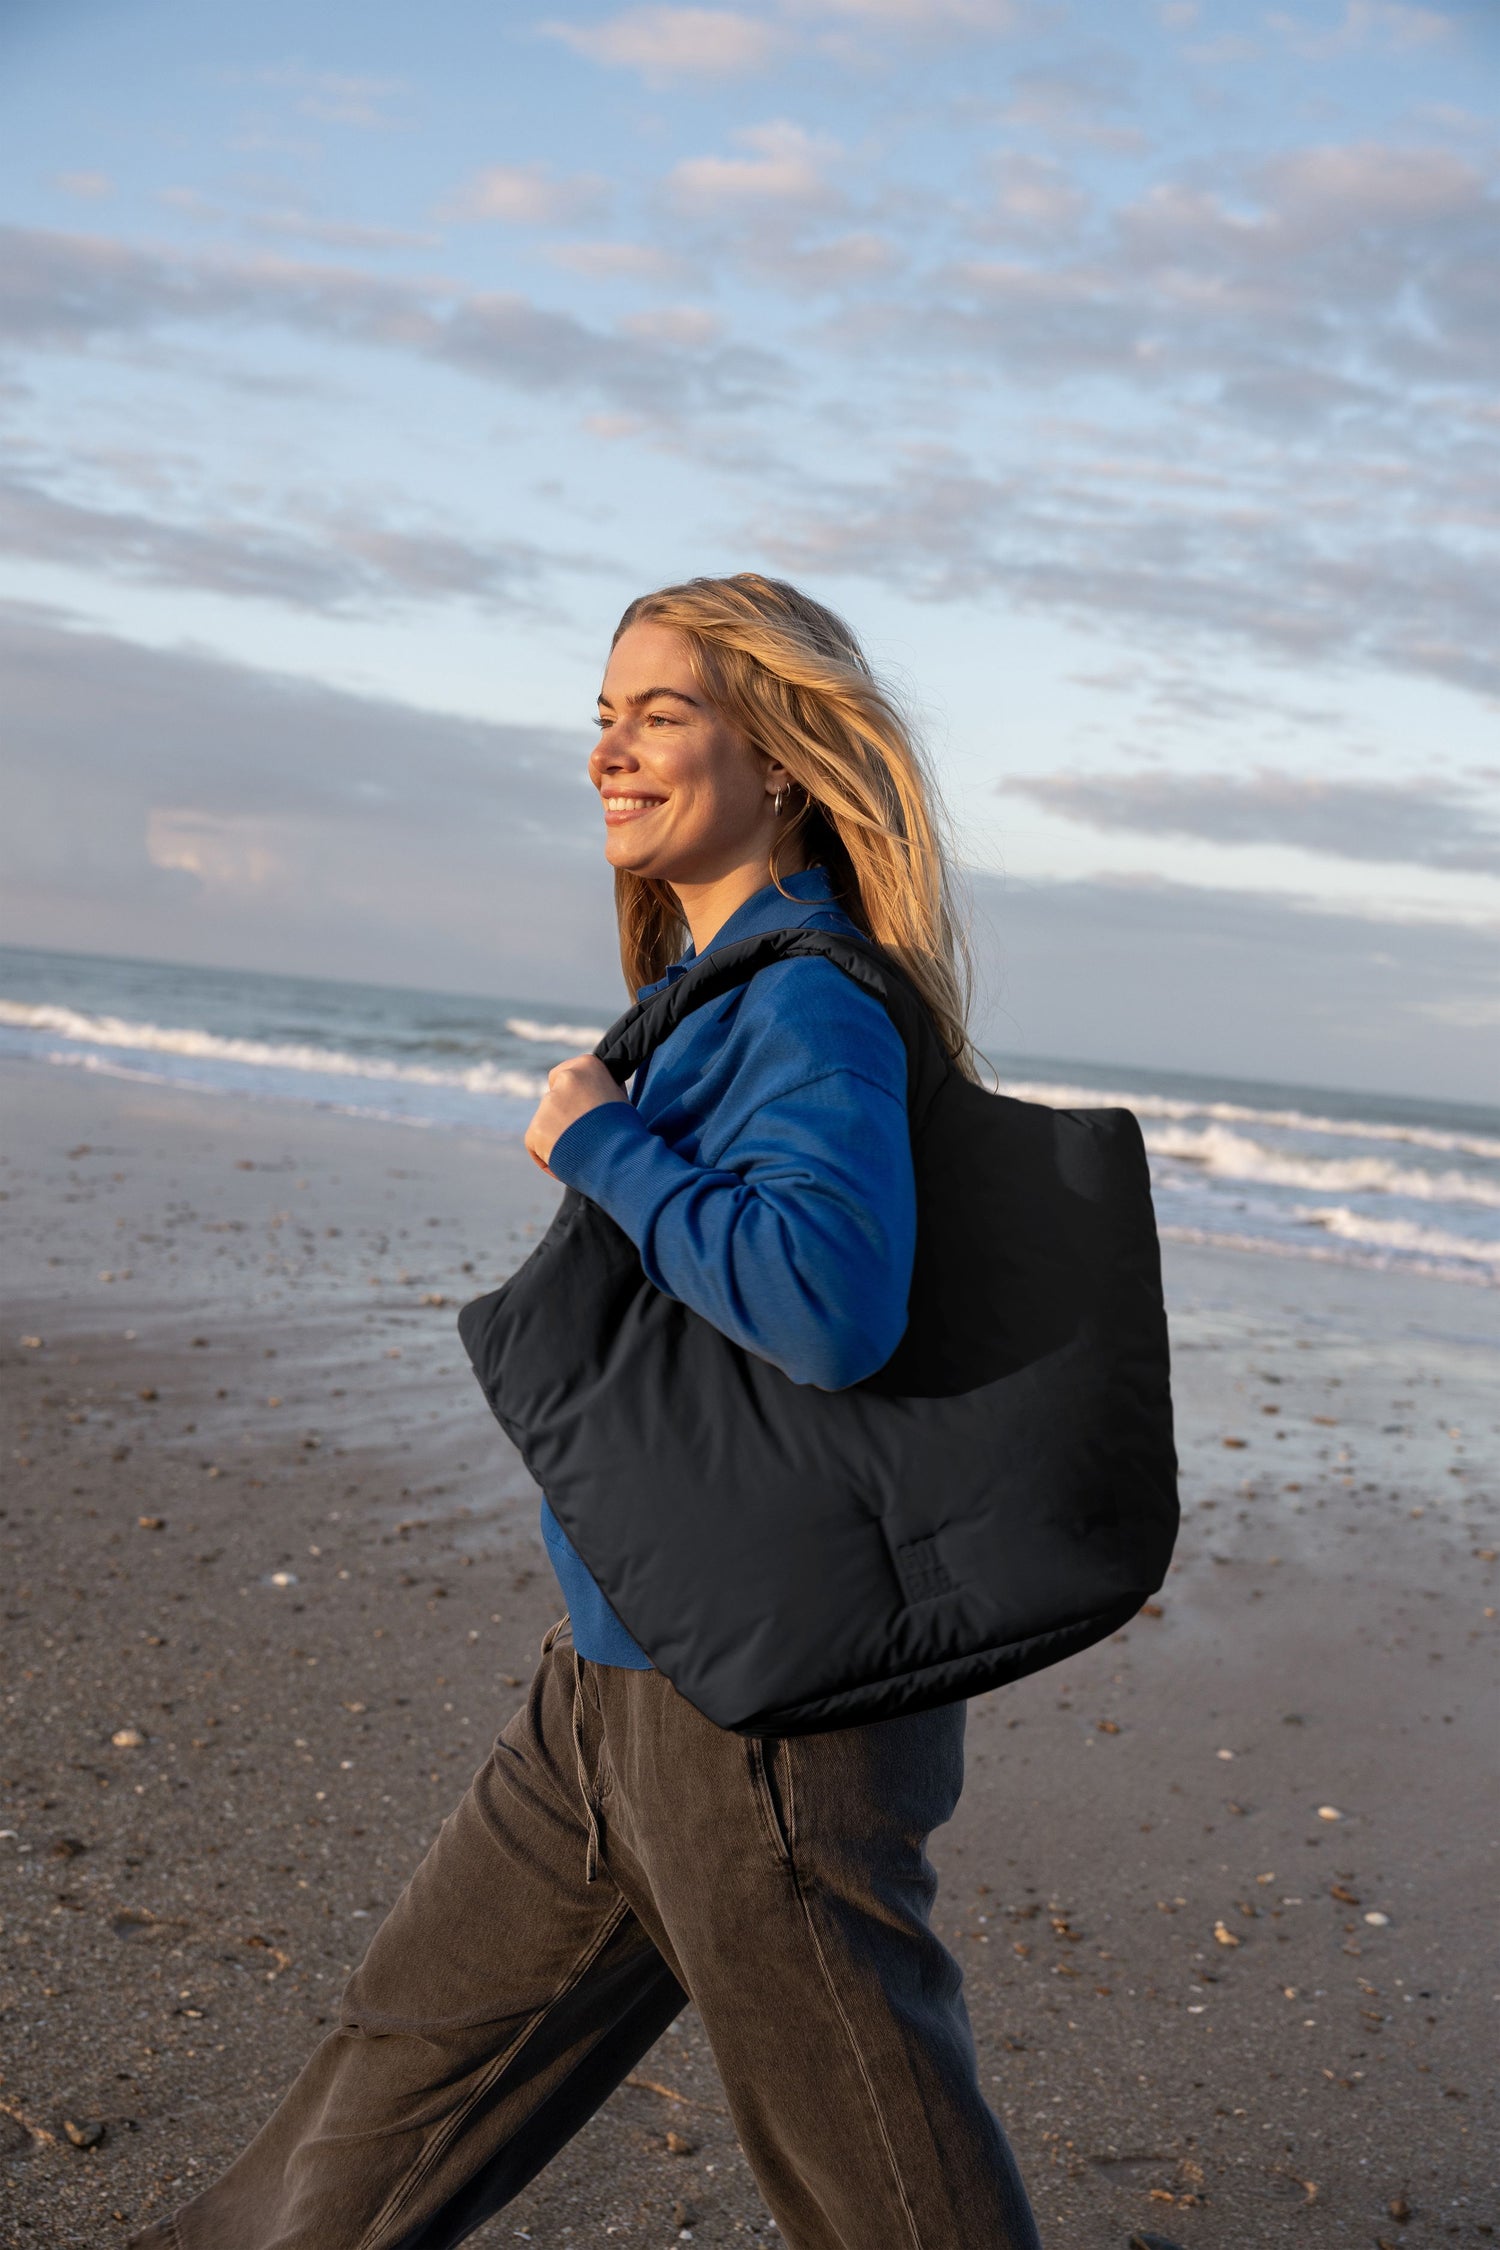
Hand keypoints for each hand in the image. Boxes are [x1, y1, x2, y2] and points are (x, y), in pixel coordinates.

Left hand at [524, 1054, 627, 1175]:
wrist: (621, 1159)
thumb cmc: (627, 1132)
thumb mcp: (618, 1099)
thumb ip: (600, 1089)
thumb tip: (596, 1089)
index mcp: (587, 1066)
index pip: (565, 1074)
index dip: (572, 1094)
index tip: (580, 1108)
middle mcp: (564, 1080)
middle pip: (554, 1098)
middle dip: (562, 1115)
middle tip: (580, 1135)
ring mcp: (547, 1105)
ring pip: (546, 1121)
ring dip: (558, 1135)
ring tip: (581, 1152)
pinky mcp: (535, 1131)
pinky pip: (536, 1143)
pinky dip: (547, 1155)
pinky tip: (568, 1162)